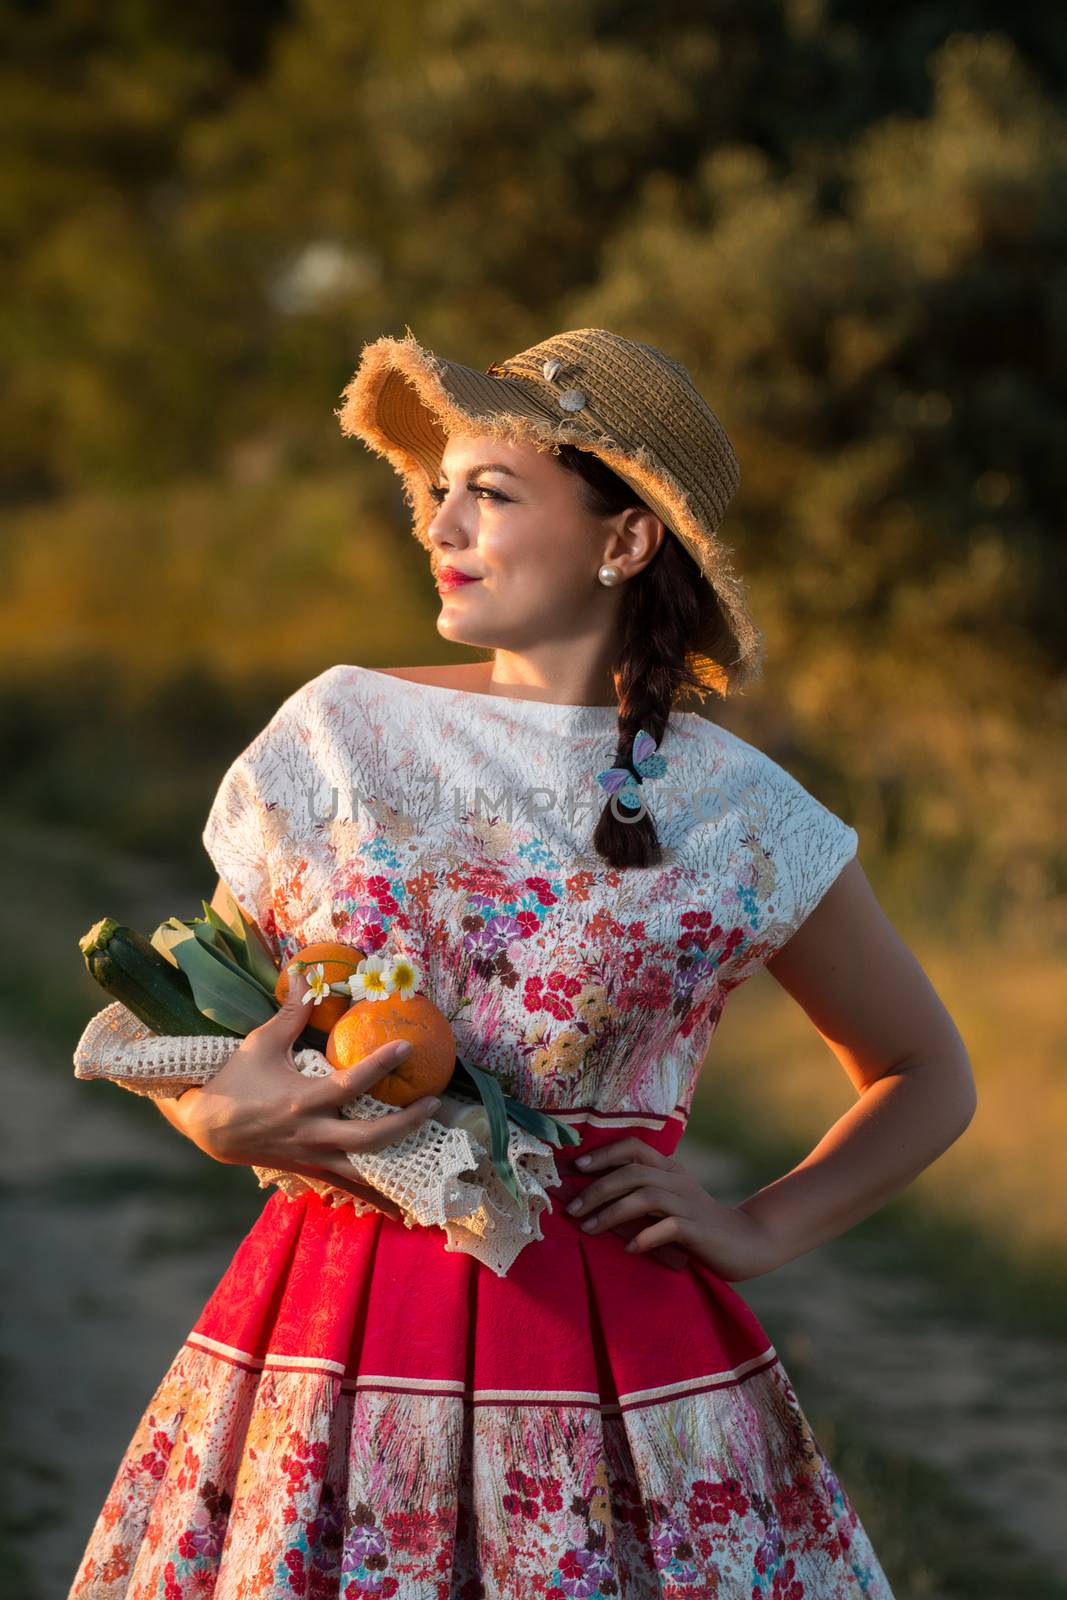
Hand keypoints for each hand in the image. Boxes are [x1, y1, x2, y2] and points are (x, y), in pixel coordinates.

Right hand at [178, 968, 441, 1221]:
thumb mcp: (261, 1042)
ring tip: (425, 1136)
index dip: (382, 1065)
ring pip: (363, 1166)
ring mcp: (312, 1155)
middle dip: (407, 1122)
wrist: (208, 1127)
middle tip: (434, 1103)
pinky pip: (348, 1176)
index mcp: (302, 1100)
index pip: (351, 1083)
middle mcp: (312, 1132)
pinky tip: (398, 1176)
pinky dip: (373, 1177)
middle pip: (370, 1137)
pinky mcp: (309, 1166)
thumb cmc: (236, 1079)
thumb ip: (290, 1011)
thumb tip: (305, 972)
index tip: (407, 1047)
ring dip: (398, 1153)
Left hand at [567, 1138, 783, 1280]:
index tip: (576, 1167)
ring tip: (589, 1229)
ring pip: (645, 1196)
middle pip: (632, 1172)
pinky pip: (669, 1227)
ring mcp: (689, 1204)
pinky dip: (645, 1236)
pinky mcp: (699, 1230)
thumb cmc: (697, 1224)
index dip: (604, 1154)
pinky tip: (629, 1248)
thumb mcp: (670, 1201)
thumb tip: (593, 1196)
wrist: (746, 1242)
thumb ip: (641, 1194)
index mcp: (669, 1169)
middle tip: (572, 1209)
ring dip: (612, 1212)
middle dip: (597, 1189)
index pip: (634, 1148)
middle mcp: (678, 1181)